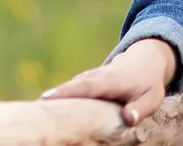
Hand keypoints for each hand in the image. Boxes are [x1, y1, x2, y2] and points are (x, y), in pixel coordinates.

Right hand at [39, 38, 176, 126]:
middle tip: (31, 109)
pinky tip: (40, 114)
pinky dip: (54, 100)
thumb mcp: (152, 98)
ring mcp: (86, 79)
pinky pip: (66, 92)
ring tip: (31, 113)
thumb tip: (129, 119)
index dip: (69, 92)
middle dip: (52, 96)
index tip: (47, 98)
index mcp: (111, 81)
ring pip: (66, 89)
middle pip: (70, 87)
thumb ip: (141, 108)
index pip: (88, 86)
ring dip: (50, 99)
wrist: (144, 62)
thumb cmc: (147, 85)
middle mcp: (94, 78)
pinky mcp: (80, 84)